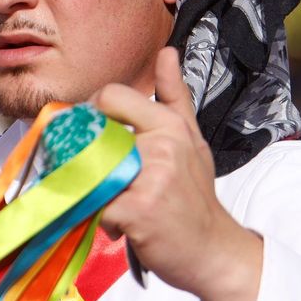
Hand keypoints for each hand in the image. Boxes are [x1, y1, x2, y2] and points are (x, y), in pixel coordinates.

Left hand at [95, 48, 263, 300]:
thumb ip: (174, 96)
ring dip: (92, 190)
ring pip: (89, 170)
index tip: (98, 139)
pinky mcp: (138, 211)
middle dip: (87, 159)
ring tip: (116, 204)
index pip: (111, 96)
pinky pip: (94, 204)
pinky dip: (97, 218)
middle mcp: (162, 145)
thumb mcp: (191, 140)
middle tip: (106, 181)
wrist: (214, 251)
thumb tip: (167, 50)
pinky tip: (119, 226)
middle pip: (92, 135)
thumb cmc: (194, 196)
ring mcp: (151, 178)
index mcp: (170, 124)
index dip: (93, 114)